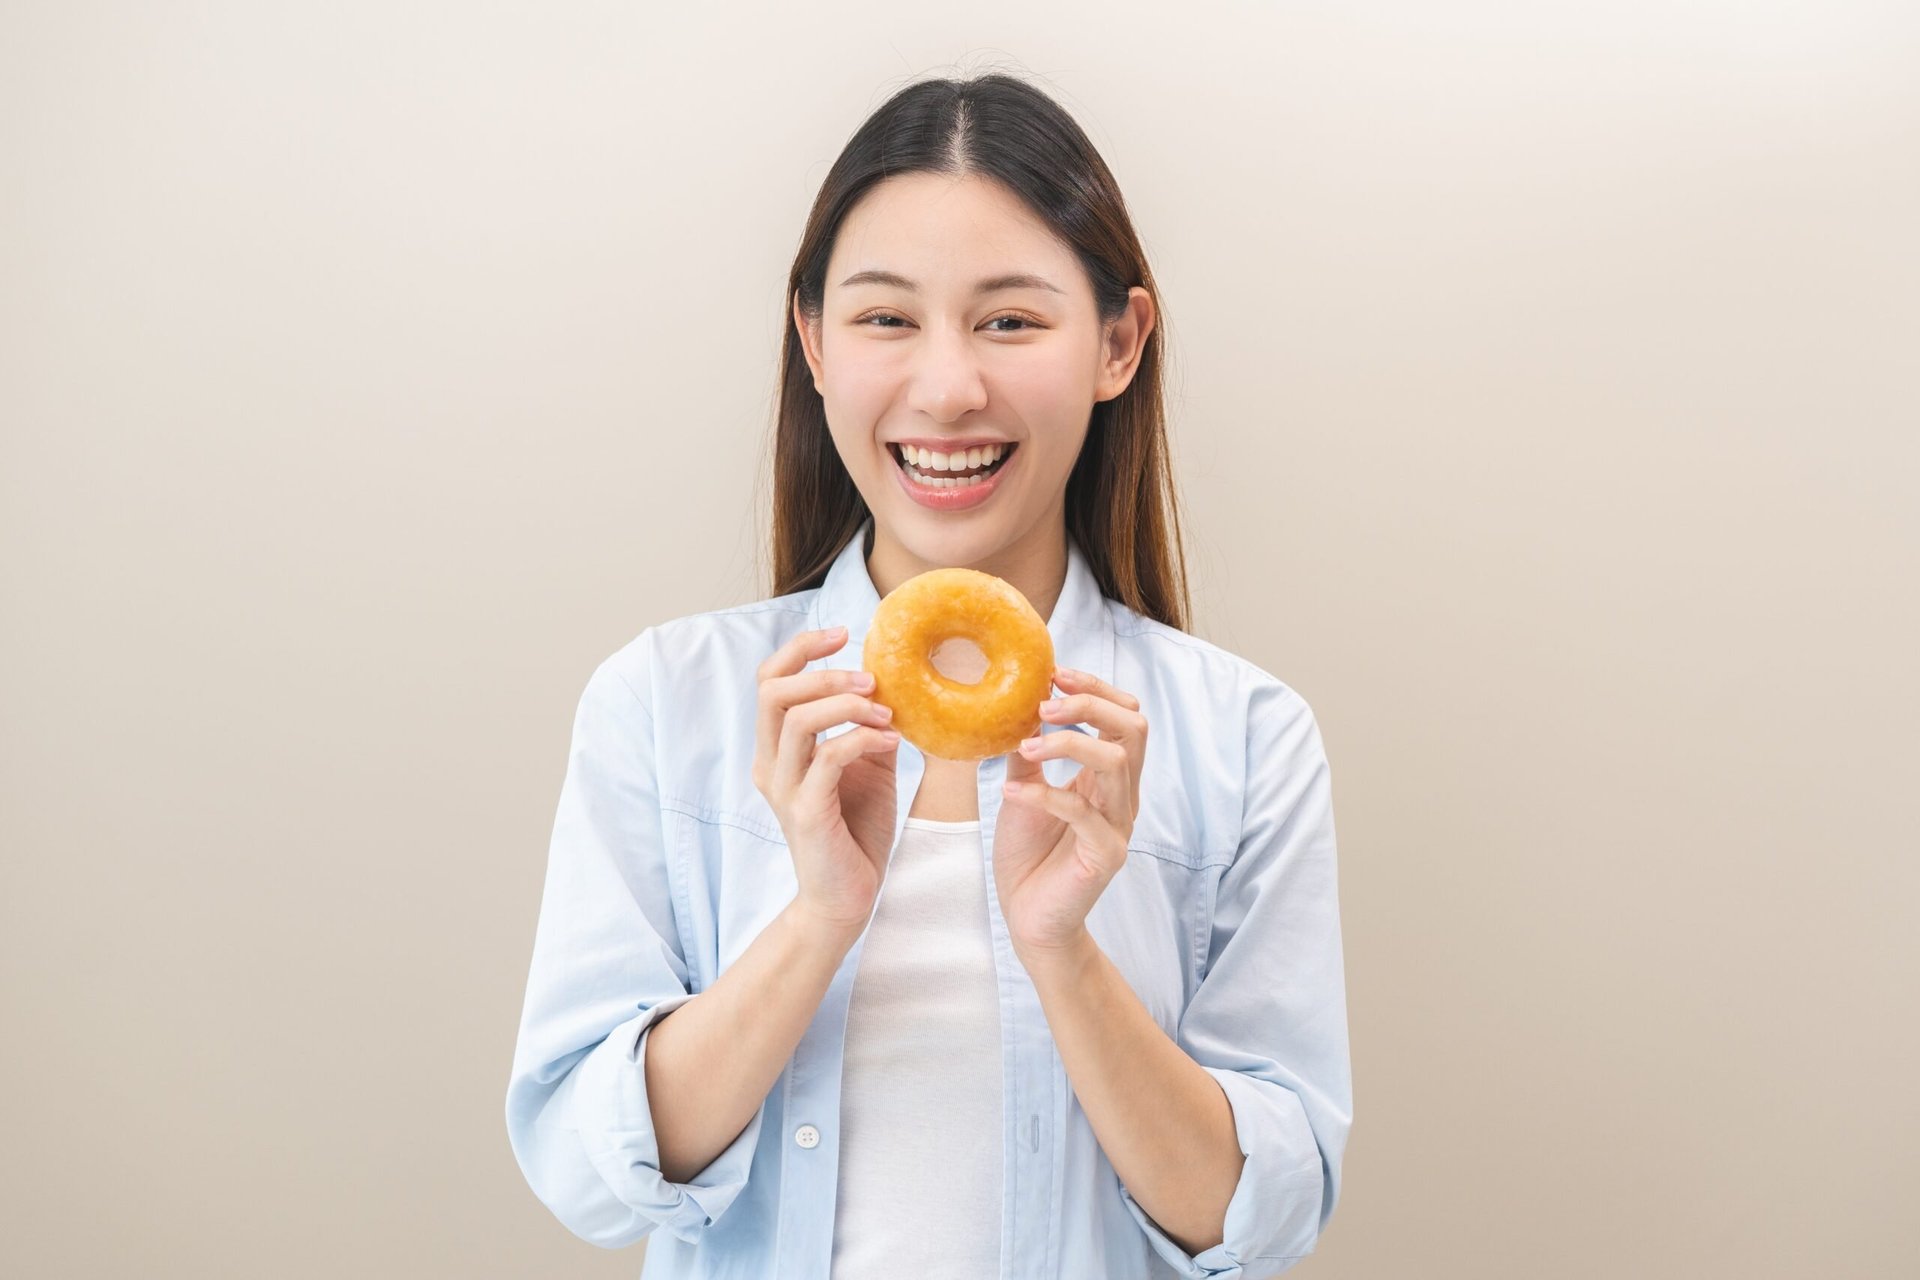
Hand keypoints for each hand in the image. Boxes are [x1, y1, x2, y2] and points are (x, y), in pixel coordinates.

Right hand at [752, 626, 900, 933]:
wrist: (847, 899)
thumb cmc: (855, 832)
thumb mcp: (866, 768)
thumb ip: (868, 728)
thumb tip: (895, 686)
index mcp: (777, 749)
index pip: (769, 680)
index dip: (802, 648)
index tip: (844, 634)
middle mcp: (770, 764)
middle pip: (772, 691)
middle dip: (823, 671)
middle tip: (870, 678)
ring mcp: (784, 789)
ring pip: (796, 719)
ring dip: (846, 703)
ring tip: (885, 711)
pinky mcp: (805, 813)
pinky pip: (828, 758)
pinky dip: (861, 739)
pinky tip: (891, 743)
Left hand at [992, 667, 1147, 958]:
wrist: (1030, 917)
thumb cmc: (1030, 853)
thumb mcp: (1025, 787)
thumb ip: (1028, 749)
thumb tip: (1015, 703)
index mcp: (1110, 777)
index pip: (1125, 716)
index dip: (1096, 689)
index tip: (1055, 675)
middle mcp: (1123, 796)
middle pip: (1133, 729)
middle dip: (1090, 705)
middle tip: (1044, 704)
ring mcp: (1119, 826)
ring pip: (1115, 762)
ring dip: (1068, 743)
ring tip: (1027, 746)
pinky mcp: (1105, 855)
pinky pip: (1083, 812)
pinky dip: (1044, 794)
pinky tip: (1011, 792)